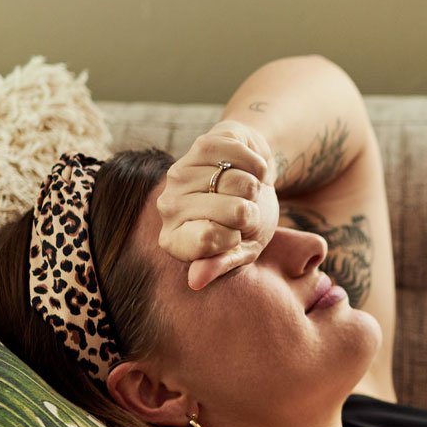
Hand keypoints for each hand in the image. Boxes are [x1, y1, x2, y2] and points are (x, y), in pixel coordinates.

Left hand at [157, 120, 281, 289]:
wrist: (254, 180)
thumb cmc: (246, 223)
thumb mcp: (241, 250)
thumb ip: (219, 263)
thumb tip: (196, 281)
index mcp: (175, 240)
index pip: (207, 240)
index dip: (234, 238)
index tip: (233, 236)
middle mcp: (168, 207)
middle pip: (233, 211)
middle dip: (250, 211)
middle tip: (242, 210)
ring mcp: (181, 173)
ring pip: (240, 182)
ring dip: (255, 187)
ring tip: (244, 190)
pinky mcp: (200, 145)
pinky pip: (245, 158)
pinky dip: (258, 165)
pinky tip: (248, 169)